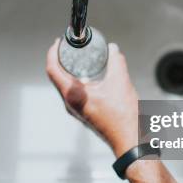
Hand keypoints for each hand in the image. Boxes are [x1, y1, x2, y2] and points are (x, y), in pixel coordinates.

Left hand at [46, 39, 138, 156]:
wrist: (130, 140)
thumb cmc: (123, 118)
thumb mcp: (120, 82)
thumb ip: (116, 61)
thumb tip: (113, 49)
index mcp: (73, 96)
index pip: (53, 70)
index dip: (52, 53)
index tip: (57, 43)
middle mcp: (70, 104)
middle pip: (56, 77)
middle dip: (60, 59)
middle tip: (66, 47)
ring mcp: (76, 110)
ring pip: (64, 86)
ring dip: (68, 70)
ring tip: (75, 58)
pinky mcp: (83, 113)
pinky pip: (73, 93)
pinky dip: (76, 80)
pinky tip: (87, 75)